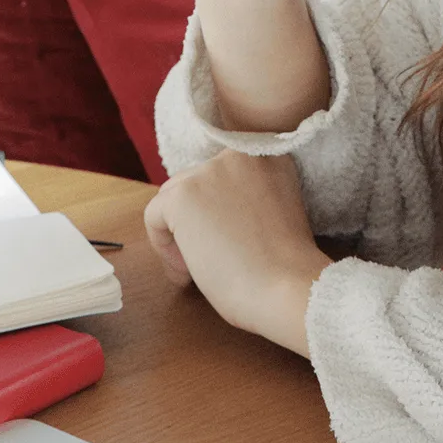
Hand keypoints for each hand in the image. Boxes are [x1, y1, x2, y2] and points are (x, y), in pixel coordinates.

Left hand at [142, 151, 331, 356]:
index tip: (227, 244)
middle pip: (194, 184)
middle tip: (208, 260)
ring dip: (179, 235)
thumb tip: (206, 213)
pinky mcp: (183, 195)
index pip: (221, 178)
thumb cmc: (286, 268)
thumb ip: (245, 200)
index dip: (217, 213)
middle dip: (195, 223)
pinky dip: (163, 247)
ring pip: (171, 199)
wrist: (288, 287)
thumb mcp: (275, 214)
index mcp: (266, 156)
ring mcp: (209, 172)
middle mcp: (237, 154)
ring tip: (196, 270)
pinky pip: (154, 217)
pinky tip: (186, 274)